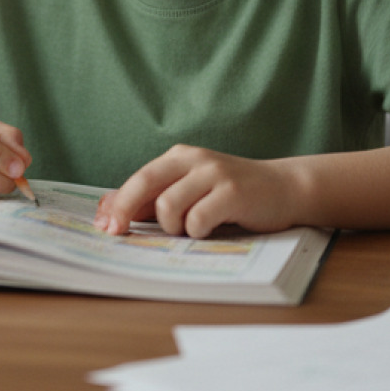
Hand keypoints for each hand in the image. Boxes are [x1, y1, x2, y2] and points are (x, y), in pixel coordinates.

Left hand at [94, 145, 303, 237]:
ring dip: (173, 227)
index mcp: (179, 157)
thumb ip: (157, 198)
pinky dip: (197, 231)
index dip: (117, 203)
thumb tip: (111, 210)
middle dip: (126, 211)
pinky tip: (209, 229)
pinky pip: (198, 219)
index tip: (105, 225)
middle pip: (145, 183)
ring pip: (169, 206)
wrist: (284, 188)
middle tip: (120, 233)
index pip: (138, 179)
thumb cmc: (232, 194)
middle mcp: (194, 160)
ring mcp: (214, 174)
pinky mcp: (233, 192)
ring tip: (190, 229)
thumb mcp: (192, 189)